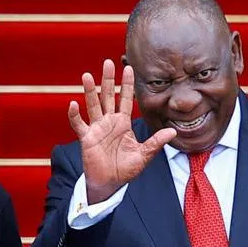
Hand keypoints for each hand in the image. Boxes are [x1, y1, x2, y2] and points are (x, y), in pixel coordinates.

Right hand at [68, 59, 176, 203]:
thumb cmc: (125, 169)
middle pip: (108, 96)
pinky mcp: (87, 138)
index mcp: (123, 123)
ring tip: (86, 76)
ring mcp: (97, 129)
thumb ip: (156, 142)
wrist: (109, 184)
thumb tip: (174, 131)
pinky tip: (73, 104)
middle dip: (107, 80)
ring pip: (93, 106)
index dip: (127, 84)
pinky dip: (75, 115)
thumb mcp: (144, 155)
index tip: (128, 68)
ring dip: (89, 91)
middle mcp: (109, 122)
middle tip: (107, 62)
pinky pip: (79, 125)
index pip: (126, 99)